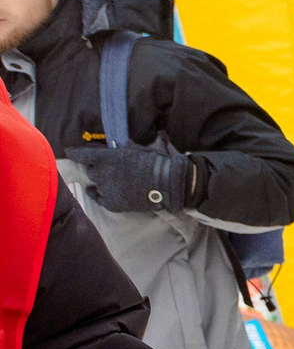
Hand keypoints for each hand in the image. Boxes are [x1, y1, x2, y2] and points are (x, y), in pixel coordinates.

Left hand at [67, 146, 196, 214]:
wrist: (168, 183)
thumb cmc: (155, 162)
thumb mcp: (137, 149)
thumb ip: (121, 148)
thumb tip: (116, 145)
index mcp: (106, 157)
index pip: (81, 155)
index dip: (74, 153)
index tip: (69, 152)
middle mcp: (102, 174)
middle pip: (90, 171)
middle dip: (97, 169)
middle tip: (108, 169)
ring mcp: (106, 190)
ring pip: (96, 184)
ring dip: (102, 182)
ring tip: (113, 181)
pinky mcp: (112, 204)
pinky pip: (99, 199)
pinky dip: (99, 195)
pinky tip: (99, 192)